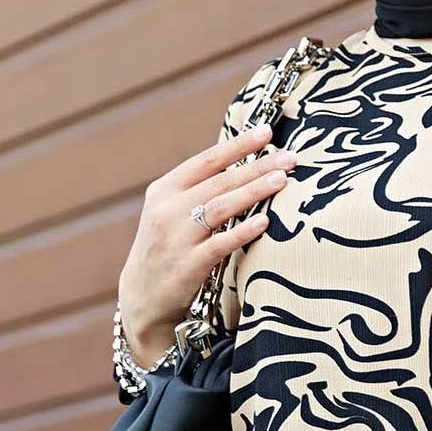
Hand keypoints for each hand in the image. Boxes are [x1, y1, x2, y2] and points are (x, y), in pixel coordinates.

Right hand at [117, 123, 295, 362]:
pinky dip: (242, 231)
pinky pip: (220, 244)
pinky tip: (264, 221)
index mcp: (164, 190)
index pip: (206, 160)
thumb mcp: (170, 213)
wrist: (141, 298)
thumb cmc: (167, 249)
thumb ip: (199, 190)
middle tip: (290, 158)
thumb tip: (244, 165)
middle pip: (220, 182)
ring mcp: (176, 238)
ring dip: (254, 191)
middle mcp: (167, 210)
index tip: (266, 132)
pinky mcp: (187, 265)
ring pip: (221, 207)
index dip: (238, 145)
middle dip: (257, 166)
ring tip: (282, 180)